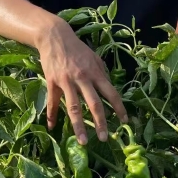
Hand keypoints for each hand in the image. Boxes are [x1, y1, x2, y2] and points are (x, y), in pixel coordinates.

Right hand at [37, 21, 127, 143]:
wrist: (55, 36)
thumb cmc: (77, 49)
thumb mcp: (94, 58)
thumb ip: (102, 73)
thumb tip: (109, 87)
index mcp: (96, 73)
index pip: (111, 93)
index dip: (119, 108)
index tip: (125, 121)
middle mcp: (83, 78)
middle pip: (94, 104)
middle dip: (101, 123)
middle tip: (104, 138)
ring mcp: (67, 81)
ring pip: (74, 107)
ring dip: (78, 126)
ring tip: (83, 141)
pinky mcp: (52, 82)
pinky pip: (53, 102)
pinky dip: (52, 115)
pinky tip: (52, 127)